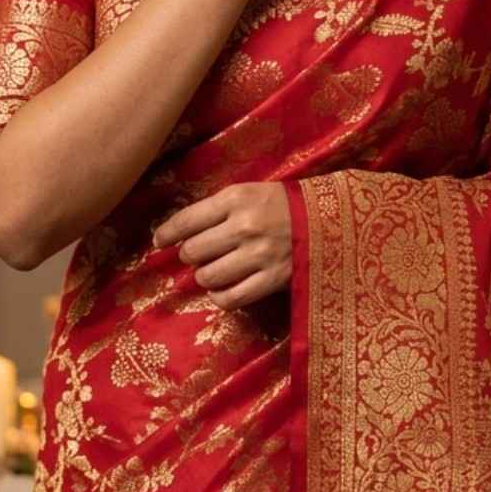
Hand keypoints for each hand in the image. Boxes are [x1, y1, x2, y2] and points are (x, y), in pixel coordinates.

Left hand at [152, 182, 292, 309]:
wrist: (332, 221)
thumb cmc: (286, 206)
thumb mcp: (252, 193)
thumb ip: (219, 210)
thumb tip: (181, 234)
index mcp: (237, 199)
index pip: (188, 219)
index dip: (167, 233)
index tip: (158, 242)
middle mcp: (245, 226)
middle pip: (194, 251)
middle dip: (190, 256)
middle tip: (199, 256)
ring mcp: (259, 255)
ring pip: (208, 276)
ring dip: (205, 277)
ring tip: (213, 272)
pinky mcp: (272, 280)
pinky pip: (230, 298)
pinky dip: (220, 297)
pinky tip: (223, 290)